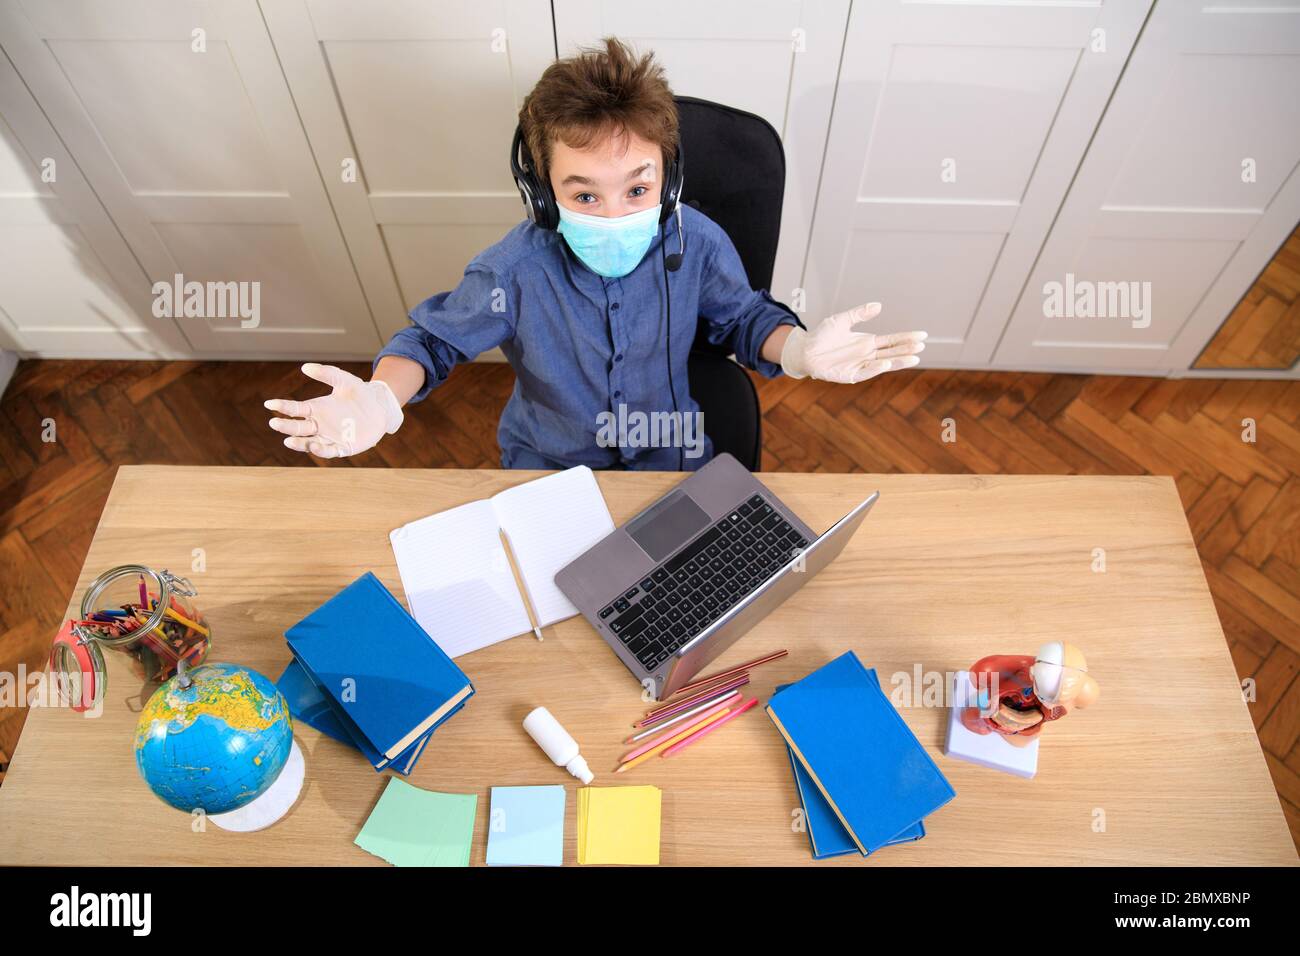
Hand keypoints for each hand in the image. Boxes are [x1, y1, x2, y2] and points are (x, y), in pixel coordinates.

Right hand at [264, 363, 403, 458]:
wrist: (380, 408)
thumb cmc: (360, 394)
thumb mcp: (345, 381)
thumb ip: (327, 373)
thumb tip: (305, 367)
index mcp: (317, 408)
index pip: (295, 409)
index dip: (282, 406)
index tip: (269, 403)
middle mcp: (319, 425)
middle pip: (298, 427)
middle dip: (286, 426)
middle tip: (274, 423)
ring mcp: (330, 437)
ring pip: (308, 443)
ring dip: (298, 443)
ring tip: (288, 441)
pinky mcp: (343, 448)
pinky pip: (329, 451)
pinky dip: (320, 450)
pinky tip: (314, 445)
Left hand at [780, 303, 925, 382]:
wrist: (805, 350)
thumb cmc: (822, 335)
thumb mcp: (842, 320)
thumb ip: (859, 314)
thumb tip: (878, 305)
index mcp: (868, 342)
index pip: (892, 340)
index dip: (907, 337)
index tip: (922, 335)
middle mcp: (867, 354)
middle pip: (892, 352)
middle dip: (907, 349)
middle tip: (922, 346)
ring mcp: (860, 365)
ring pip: (884, 364)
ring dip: (898, 361)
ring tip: (914, 358)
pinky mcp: (850, 375)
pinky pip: (866, 372)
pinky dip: (876, 369)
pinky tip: (886, 364)